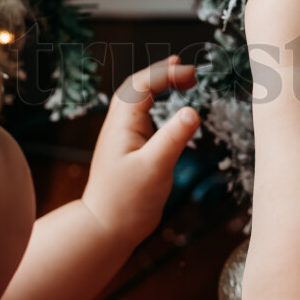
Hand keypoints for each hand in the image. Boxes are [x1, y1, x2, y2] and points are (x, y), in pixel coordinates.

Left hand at [81, 56, 198, 243]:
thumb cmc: (126, 202)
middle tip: (188, 71)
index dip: (166, 74)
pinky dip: (158, 104)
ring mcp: (123, 137)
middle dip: (161, 74)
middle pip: (137, 87)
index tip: (191, 74)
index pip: (142, 85)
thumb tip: (192, 111)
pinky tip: (169, 108)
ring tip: (180, 78)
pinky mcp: (130, 149)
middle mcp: (119, 126)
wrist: (107, 228)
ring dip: (158, 86)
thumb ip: (173, 138)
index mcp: (121, 125)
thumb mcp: (155, 168)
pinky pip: (143, 116)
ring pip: (138, 101)